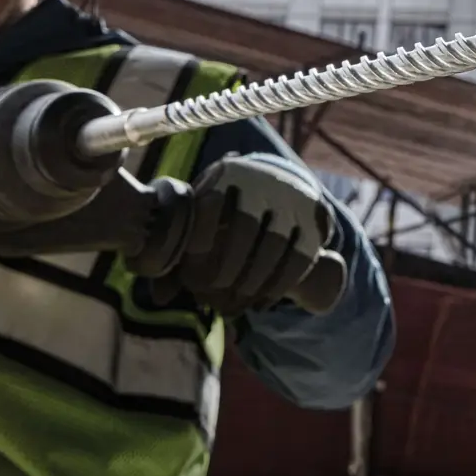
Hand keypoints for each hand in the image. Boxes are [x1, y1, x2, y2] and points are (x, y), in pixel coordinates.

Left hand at [134, 154, 347, 315]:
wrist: (279, 190)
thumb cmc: (224, 213)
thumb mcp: (201, 222)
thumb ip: (177, 257)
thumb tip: (160, 297)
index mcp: (227, 172)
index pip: (208, 205)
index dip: (197, 244)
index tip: (191, 276)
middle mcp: (262, 177)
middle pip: (243, 227)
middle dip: (227, 269)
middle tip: (215, 295)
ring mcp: (293, 195)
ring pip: (273, 246)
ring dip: (253, 282)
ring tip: (238, 303)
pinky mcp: (316, 217)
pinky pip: (299, 257)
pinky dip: (279, 285)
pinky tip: (263, 302)